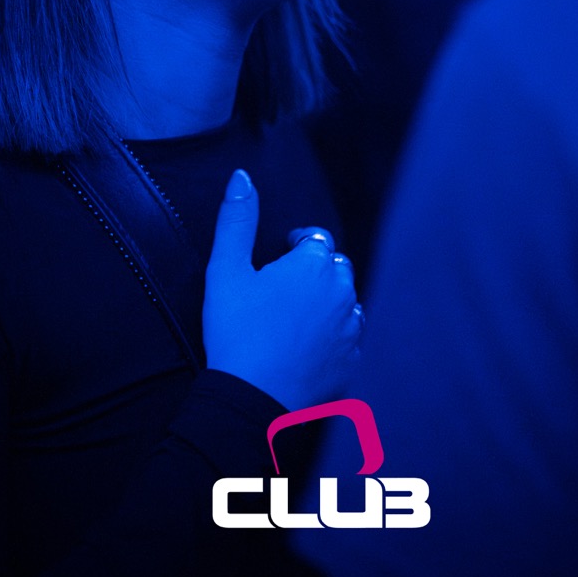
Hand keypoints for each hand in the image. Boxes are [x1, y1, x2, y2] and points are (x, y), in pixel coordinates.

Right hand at [204, 169, 361, 408]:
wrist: (251, 401)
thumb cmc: (236, 333)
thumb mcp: (225, 270)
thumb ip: (236, 219)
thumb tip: (242, 176)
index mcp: (314, 265)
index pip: (316, 239)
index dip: (297, 244)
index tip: (280, 253)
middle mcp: (342, 292)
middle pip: (336, 268)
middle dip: (315, 270)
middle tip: (283, 286)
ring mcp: (350, 330)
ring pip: (347, 302)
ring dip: (329, 302)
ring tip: (297, 315)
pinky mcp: (352, 363)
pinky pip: (349, 340)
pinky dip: (334, 337)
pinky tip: (309, 347)